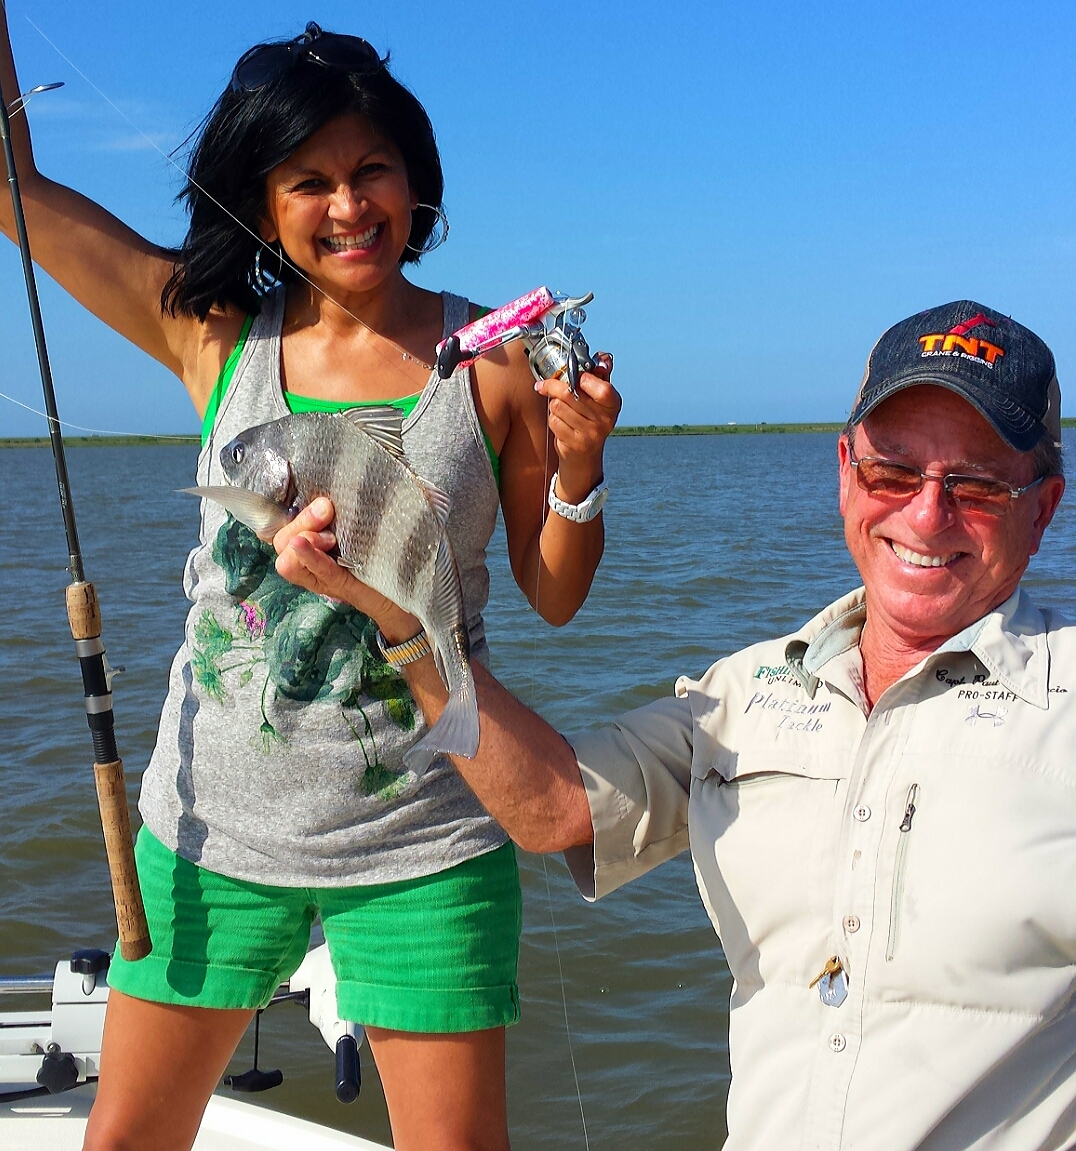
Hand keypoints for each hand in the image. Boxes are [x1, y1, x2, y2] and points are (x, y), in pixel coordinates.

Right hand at [271, 497, 420, 642]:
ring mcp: (323, 578)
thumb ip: (349, 509)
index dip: (294, 512)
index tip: (324, 502)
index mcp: (314, 545)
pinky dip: (308, 556)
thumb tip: (347, 478)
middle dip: (300, 522)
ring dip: (303, 539)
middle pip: (281, 542)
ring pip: (288, 560)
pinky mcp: (341, 587)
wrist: (412, 591)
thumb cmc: (387, 555)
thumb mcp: (363, 526)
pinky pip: (318, 571)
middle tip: (327, 512)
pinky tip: (301, 544)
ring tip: (330, 537)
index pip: (284, 527)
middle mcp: (312, 563)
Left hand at [534, 352, 620, 500]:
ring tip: (560, 409)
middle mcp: (605, 420)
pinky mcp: (575, 443)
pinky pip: (554, 421)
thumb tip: (604, 357)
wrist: (585, 455)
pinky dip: (552, 419)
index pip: (602, 389)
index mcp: (613, 404)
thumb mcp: (600, 398)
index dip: (584, 379)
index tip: (574, 376)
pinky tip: (559, 422)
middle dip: (554, 387)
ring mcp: (590, 434)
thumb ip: (601, 375)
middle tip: (545, 385)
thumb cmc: (591, 419)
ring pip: (558, 407)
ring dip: (553, 406)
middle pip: (570, 394)